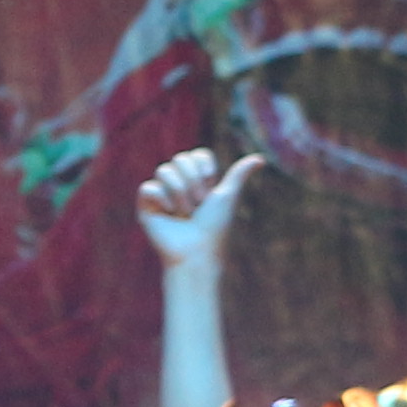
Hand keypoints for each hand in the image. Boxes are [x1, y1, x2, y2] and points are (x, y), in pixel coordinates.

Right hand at [136, 149, 263, 269]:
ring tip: (184, 213)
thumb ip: (239, 174)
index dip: (205, 170)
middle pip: (180, 159)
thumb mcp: (228, 195)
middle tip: (198, 205)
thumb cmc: (215, 227)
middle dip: (194, 183)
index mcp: (198, 181)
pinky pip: (148, 187)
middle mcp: (178, 184)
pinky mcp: (146, 205)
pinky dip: (162, 200)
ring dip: (180, 193)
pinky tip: (168, 214)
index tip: (211, 190)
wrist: (198, 251)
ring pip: (164, 170)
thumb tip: (261, 158)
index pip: (196, 155)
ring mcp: (161, 194)